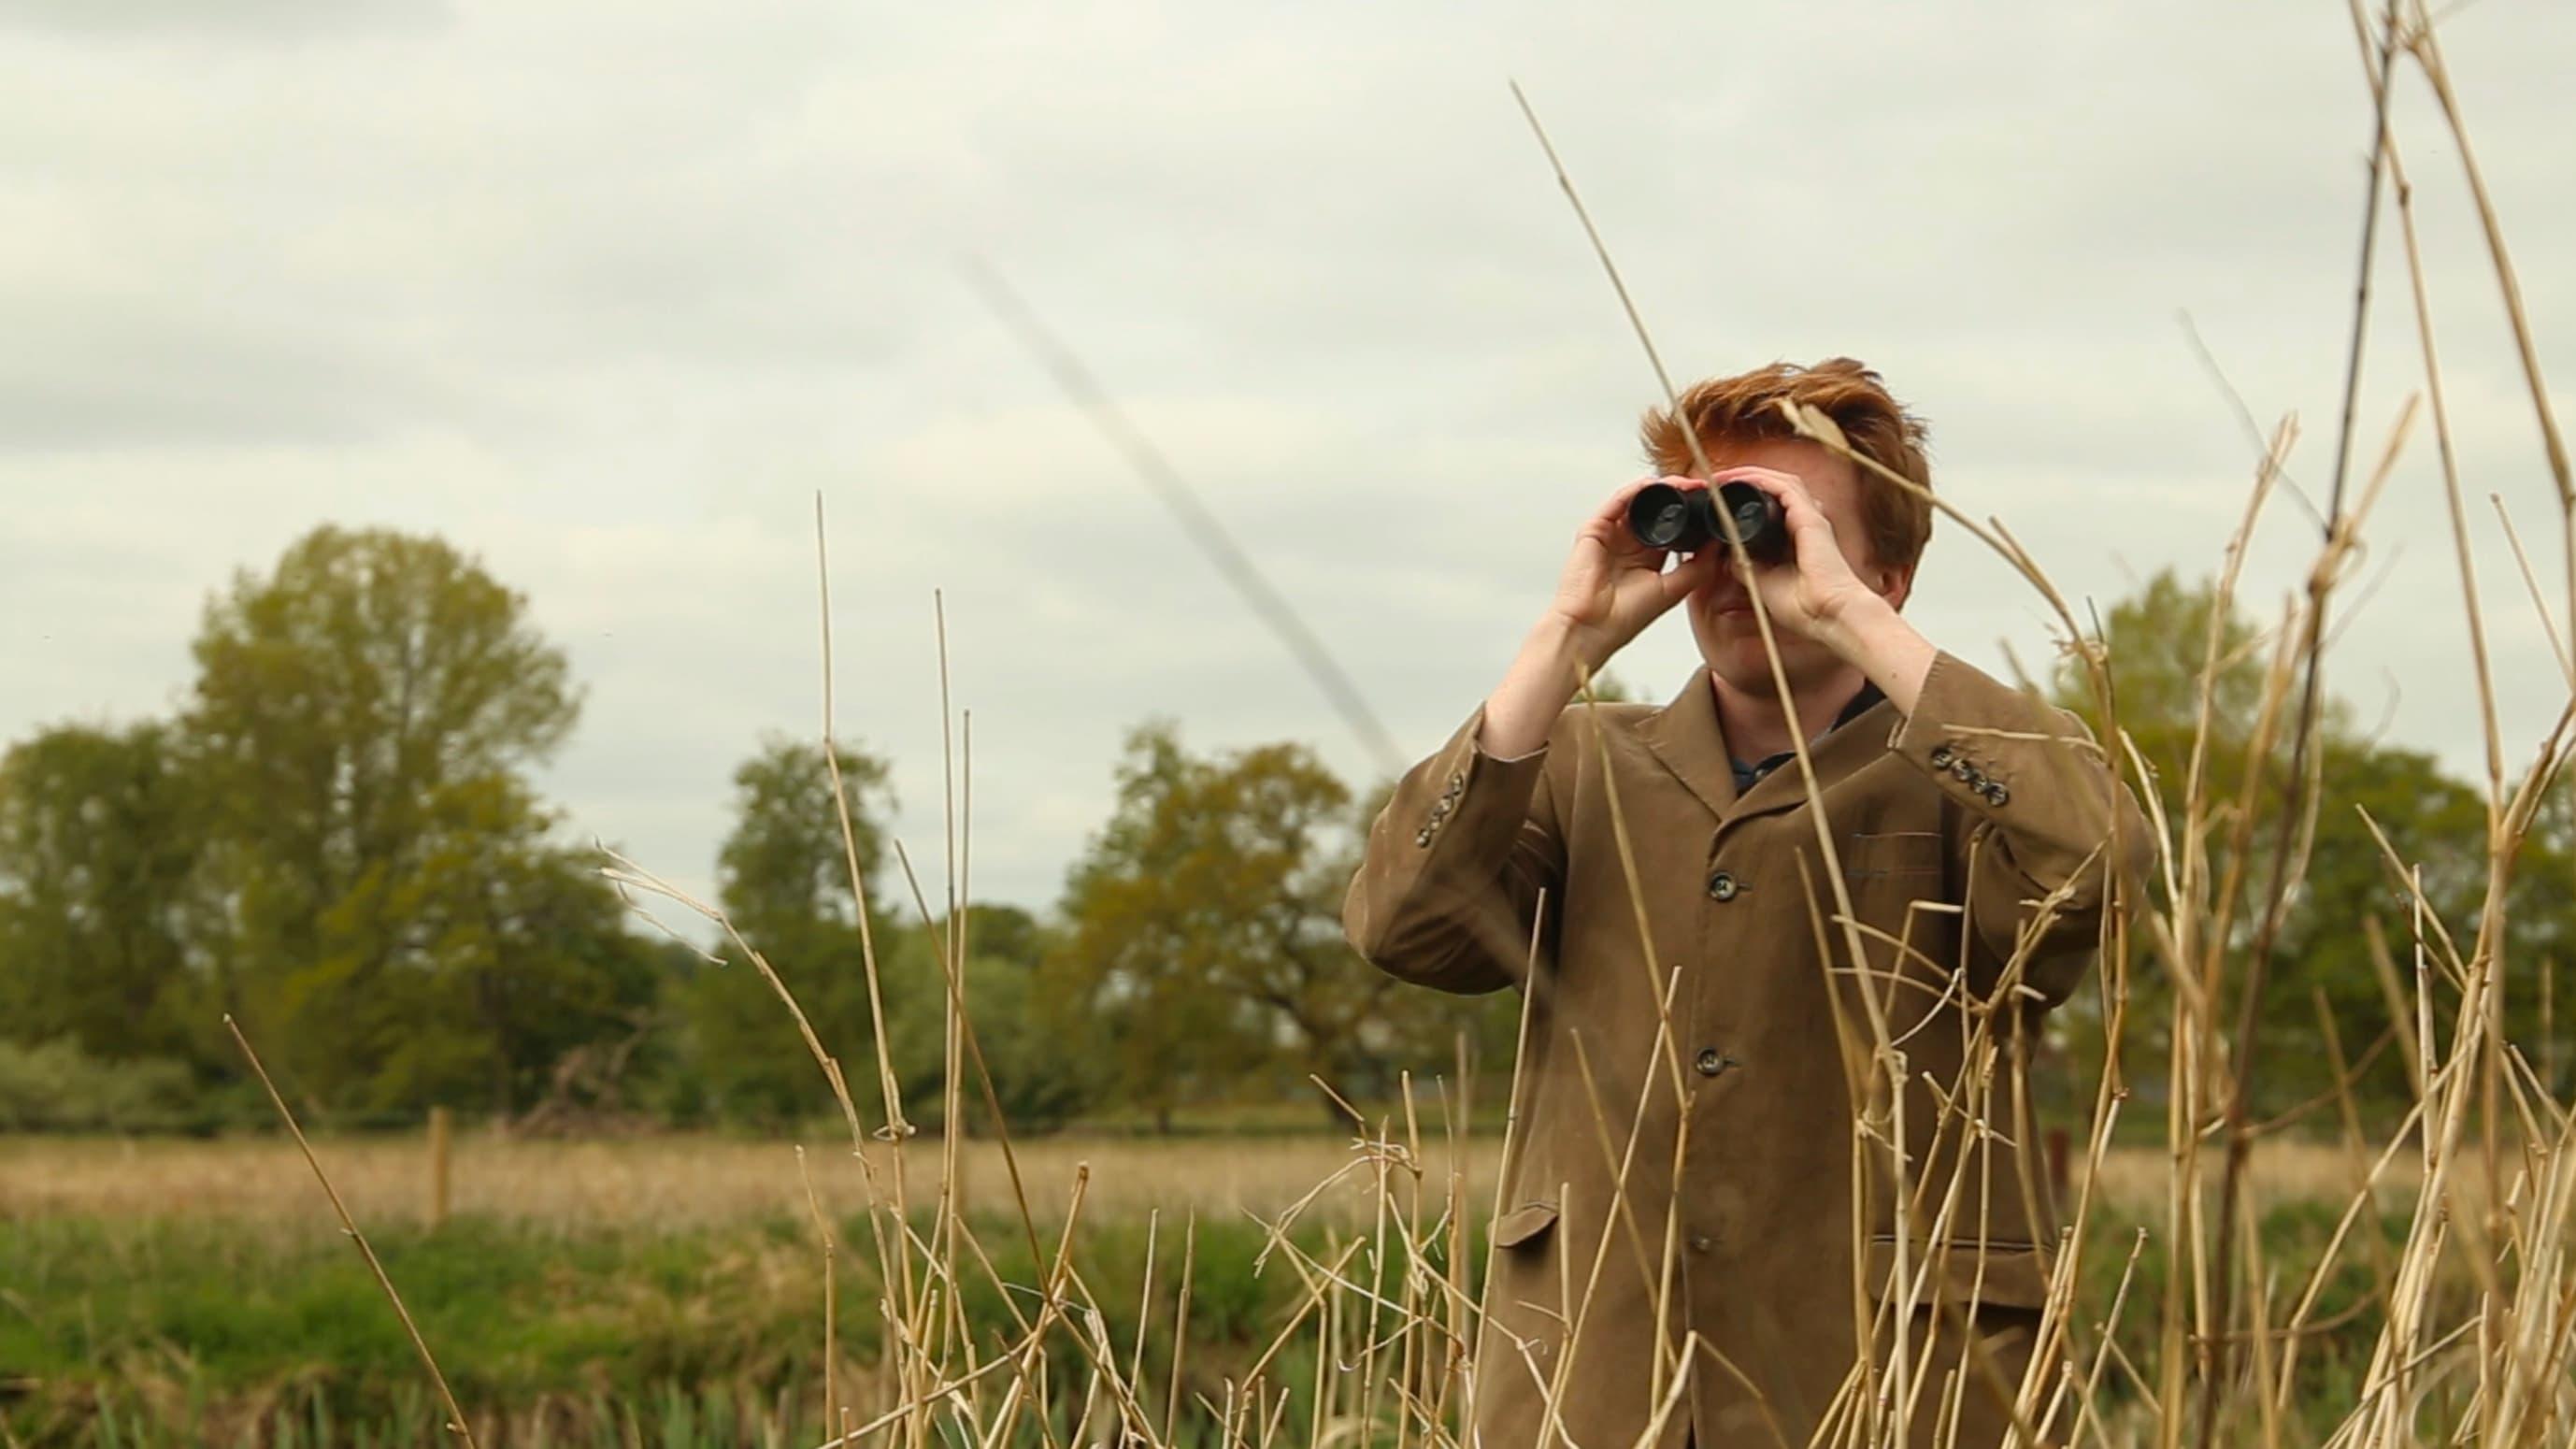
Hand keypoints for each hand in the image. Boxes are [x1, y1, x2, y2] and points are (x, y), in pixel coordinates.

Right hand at [1475, 477, 1722, 757]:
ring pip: (1638, 501)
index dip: (1692, 515)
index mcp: (1648, 558)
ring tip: (1684, 484)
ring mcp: (1611, 535)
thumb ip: (1698, 566)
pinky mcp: (1594, 530)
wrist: (1592, 629)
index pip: (1672, 527)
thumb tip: (1719, 543)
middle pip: (1657, 510)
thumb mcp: (1674, 589)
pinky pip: (1616, 502)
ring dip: (1661, 490)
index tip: (1713, 505)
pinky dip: (1634, 491)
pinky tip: (1652, 486)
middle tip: (1702, 488)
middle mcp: (1629, 544)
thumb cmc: (1625, 618)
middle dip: (1679, 497)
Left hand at [1716, 467, 1884, 642]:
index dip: (1744, 497)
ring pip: (1779, 481)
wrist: (1828, 616)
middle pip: (1774, 488)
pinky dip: (1759, 479)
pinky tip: (1738, 478)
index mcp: (1796, 537)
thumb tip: (1726, 553)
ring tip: (1720, 477)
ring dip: (1747, 475)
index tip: (1716, 499)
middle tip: (1713, 483)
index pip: (1771, 505)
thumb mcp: (1763, 580)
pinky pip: (1783, 486)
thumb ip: (1746, 564)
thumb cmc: (1806, 607)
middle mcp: (1806, 522)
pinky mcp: (1811, 517)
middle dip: (1743, 480)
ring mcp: (1810, 517)